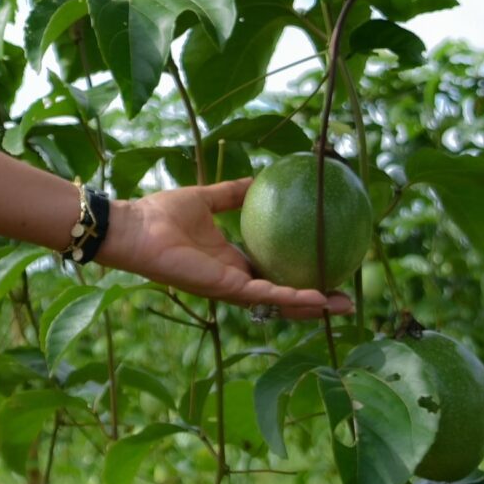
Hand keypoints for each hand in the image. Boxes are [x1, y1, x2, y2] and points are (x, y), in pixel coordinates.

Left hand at [99, 180, 354, 321]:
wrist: (136, 227)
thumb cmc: (162, 214)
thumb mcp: (207, 198)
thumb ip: (232, 192)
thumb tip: (259, 177)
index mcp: (232, 260)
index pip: (273, 273)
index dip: (300, 274)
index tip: (328, 269)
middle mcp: (236, 278)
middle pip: (282, 296)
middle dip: (314, 301)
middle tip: (347, 300)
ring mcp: (231, 287)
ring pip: (278, 303)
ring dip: (310, 306)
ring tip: (341, 306)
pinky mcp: (224, 288)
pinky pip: (263, 296)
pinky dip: (289, 297)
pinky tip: (316, 297)